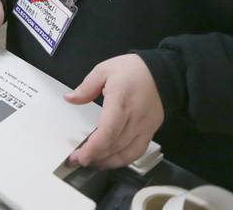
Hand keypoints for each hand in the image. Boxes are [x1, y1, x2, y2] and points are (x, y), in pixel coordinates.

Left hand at [65, 54, 163, 168]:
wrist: (163, 72)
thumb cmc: (132, 69)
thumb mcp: (104, 70)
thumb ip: (86, 87)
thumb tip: (69, 98)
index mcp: (121, 101)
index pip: (108, 131)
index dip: (93, 148)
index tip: (79, 155)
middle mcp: (135, 118)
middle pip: (115, 146)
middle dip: (94, 157)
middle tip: (77, 160)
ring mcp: (145, 127)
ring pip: (126, 153)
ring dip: (107, 161)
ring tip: (91, 162)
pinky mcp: (151, 131)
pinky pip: (137, 152)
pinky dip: (122, 160)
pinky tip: (109, 160)